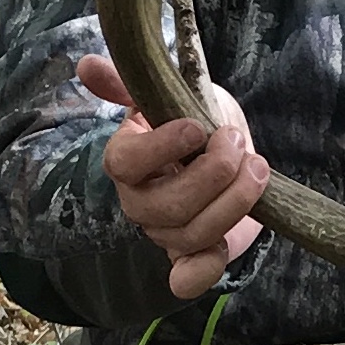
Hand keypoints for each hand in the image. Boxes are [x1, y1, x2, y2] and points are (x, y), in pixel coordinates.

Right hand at [79, 53, 269, 299]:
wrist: (224, 152)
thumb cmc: (195, 121)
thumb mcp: (170, 94)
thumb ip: (130, 83)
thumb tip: (87, 65)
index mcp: (127, 160)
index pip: (125, 163)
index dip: (160, 148)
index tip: (196, 127)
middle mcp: (139, 201)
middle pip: (166, 206)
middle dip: (213, 174)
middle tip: (239, 143)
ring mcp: (164, 232)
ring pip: (190, 235)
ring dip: (233, 202)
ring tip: (257, 168)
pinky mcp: (191, 254)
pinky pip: (188, 279)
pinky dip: (206, 269)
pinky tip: (228, 243)